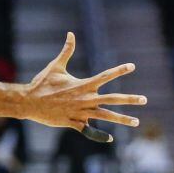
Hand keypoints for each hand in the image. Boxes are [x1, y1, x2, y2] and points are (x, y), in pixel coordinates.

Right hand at [23, 32, 146, 141]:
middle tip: (144, 99)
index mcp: (82, 85)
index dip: (119, 70)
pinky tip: (110, 138)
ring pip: (106, 116)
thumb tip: (70, 34)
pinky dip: (99, 134)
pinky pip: (89, 130)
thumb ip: (66, 51)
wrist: (29, 102)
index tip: (132, 66)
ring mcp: (80, 112)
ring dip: (122, 119)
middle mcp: (85, 99)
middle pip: (112, 99)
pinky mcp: (73, 123)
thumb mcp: (55, 66)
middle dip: (130, 99)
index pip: (105, 76)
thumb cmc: (42, 84)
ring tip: (136, 122)